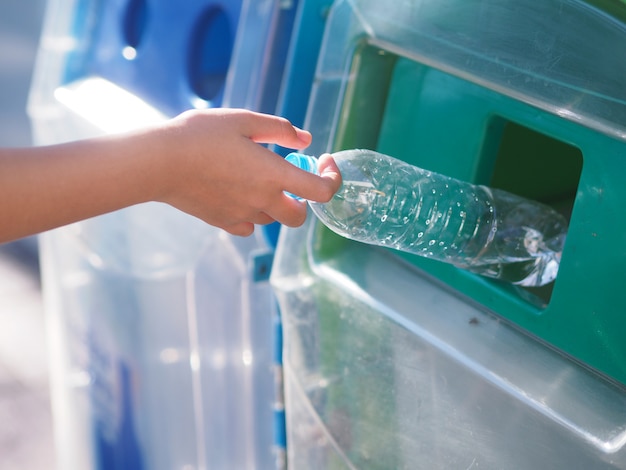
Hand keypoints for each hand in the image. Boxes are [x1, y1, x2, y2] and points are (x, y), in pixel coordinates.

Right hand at [148, 108, 341, 235]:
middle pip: (299, 217)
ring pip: (271, 220)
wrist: (158, 162)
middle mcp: (262, 201)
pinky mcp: (222, 222)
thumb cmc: (200, 135)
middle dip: (302, 200)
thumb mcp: (243, 120)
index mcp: (273, 175)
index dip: (332, 179)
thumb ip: (280, 129)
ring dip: (274, 203)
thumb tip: (306, 140)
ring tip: (254, 177)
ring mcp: (242, 215)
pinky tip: (237, 193)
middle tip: (288, 176)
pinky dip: (251, 213)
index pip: (321, 192)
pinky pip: (247, 226)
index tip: (323, 162)